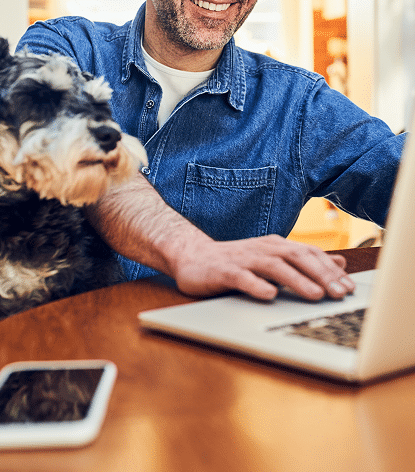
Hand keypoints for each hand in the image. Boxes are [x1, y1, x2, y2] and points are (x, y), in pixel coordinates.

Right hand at [171, 234, 354, 300]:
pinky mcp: (224, 272)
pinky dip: (257, 285)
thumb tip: (339, 263)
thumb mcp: (272, 258)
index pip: (309, 254)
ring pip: (274, 267)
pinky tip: (270, 295)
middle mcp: (262, 249)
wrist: (192, 257)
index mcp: (275, 246)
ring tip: (315, 294)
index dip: (331, 270)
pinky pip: (242, 278)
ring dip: (296, 280)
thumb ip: (303, 261)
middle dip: (321, 275)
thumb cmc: (235, 262)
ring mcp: (243, 259)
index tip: (349, 287)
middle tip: (340, 293)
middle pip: (297, 257)